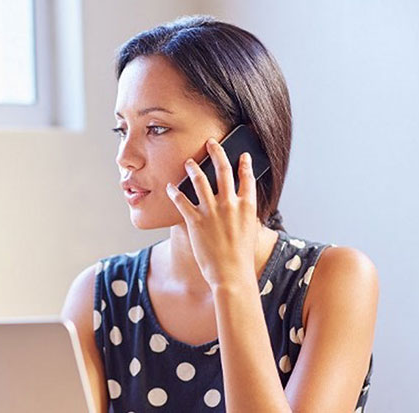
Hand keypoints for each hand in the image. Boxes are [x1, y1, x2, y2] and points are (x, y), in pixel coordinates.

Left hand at [164, 137, 259, 288]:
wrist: (232, 275)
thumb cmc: (241, 257)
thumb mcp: (249, 231)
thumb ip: (244, 215)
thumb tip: (240, 206)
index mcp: (247, 206)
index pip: (247, 178)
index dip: (245, 164)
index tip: (242, 155)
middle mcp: (230, 204)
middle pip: (223, 171)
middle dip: (216, 153)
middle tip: (211, 143)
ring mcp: (212, 211)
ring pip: (200, 180)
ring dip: (193, 168)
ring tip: (188, 162)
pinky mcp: (195, 221)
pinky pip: (182, 201)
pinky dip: (175, 192)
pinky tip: (170, 187)